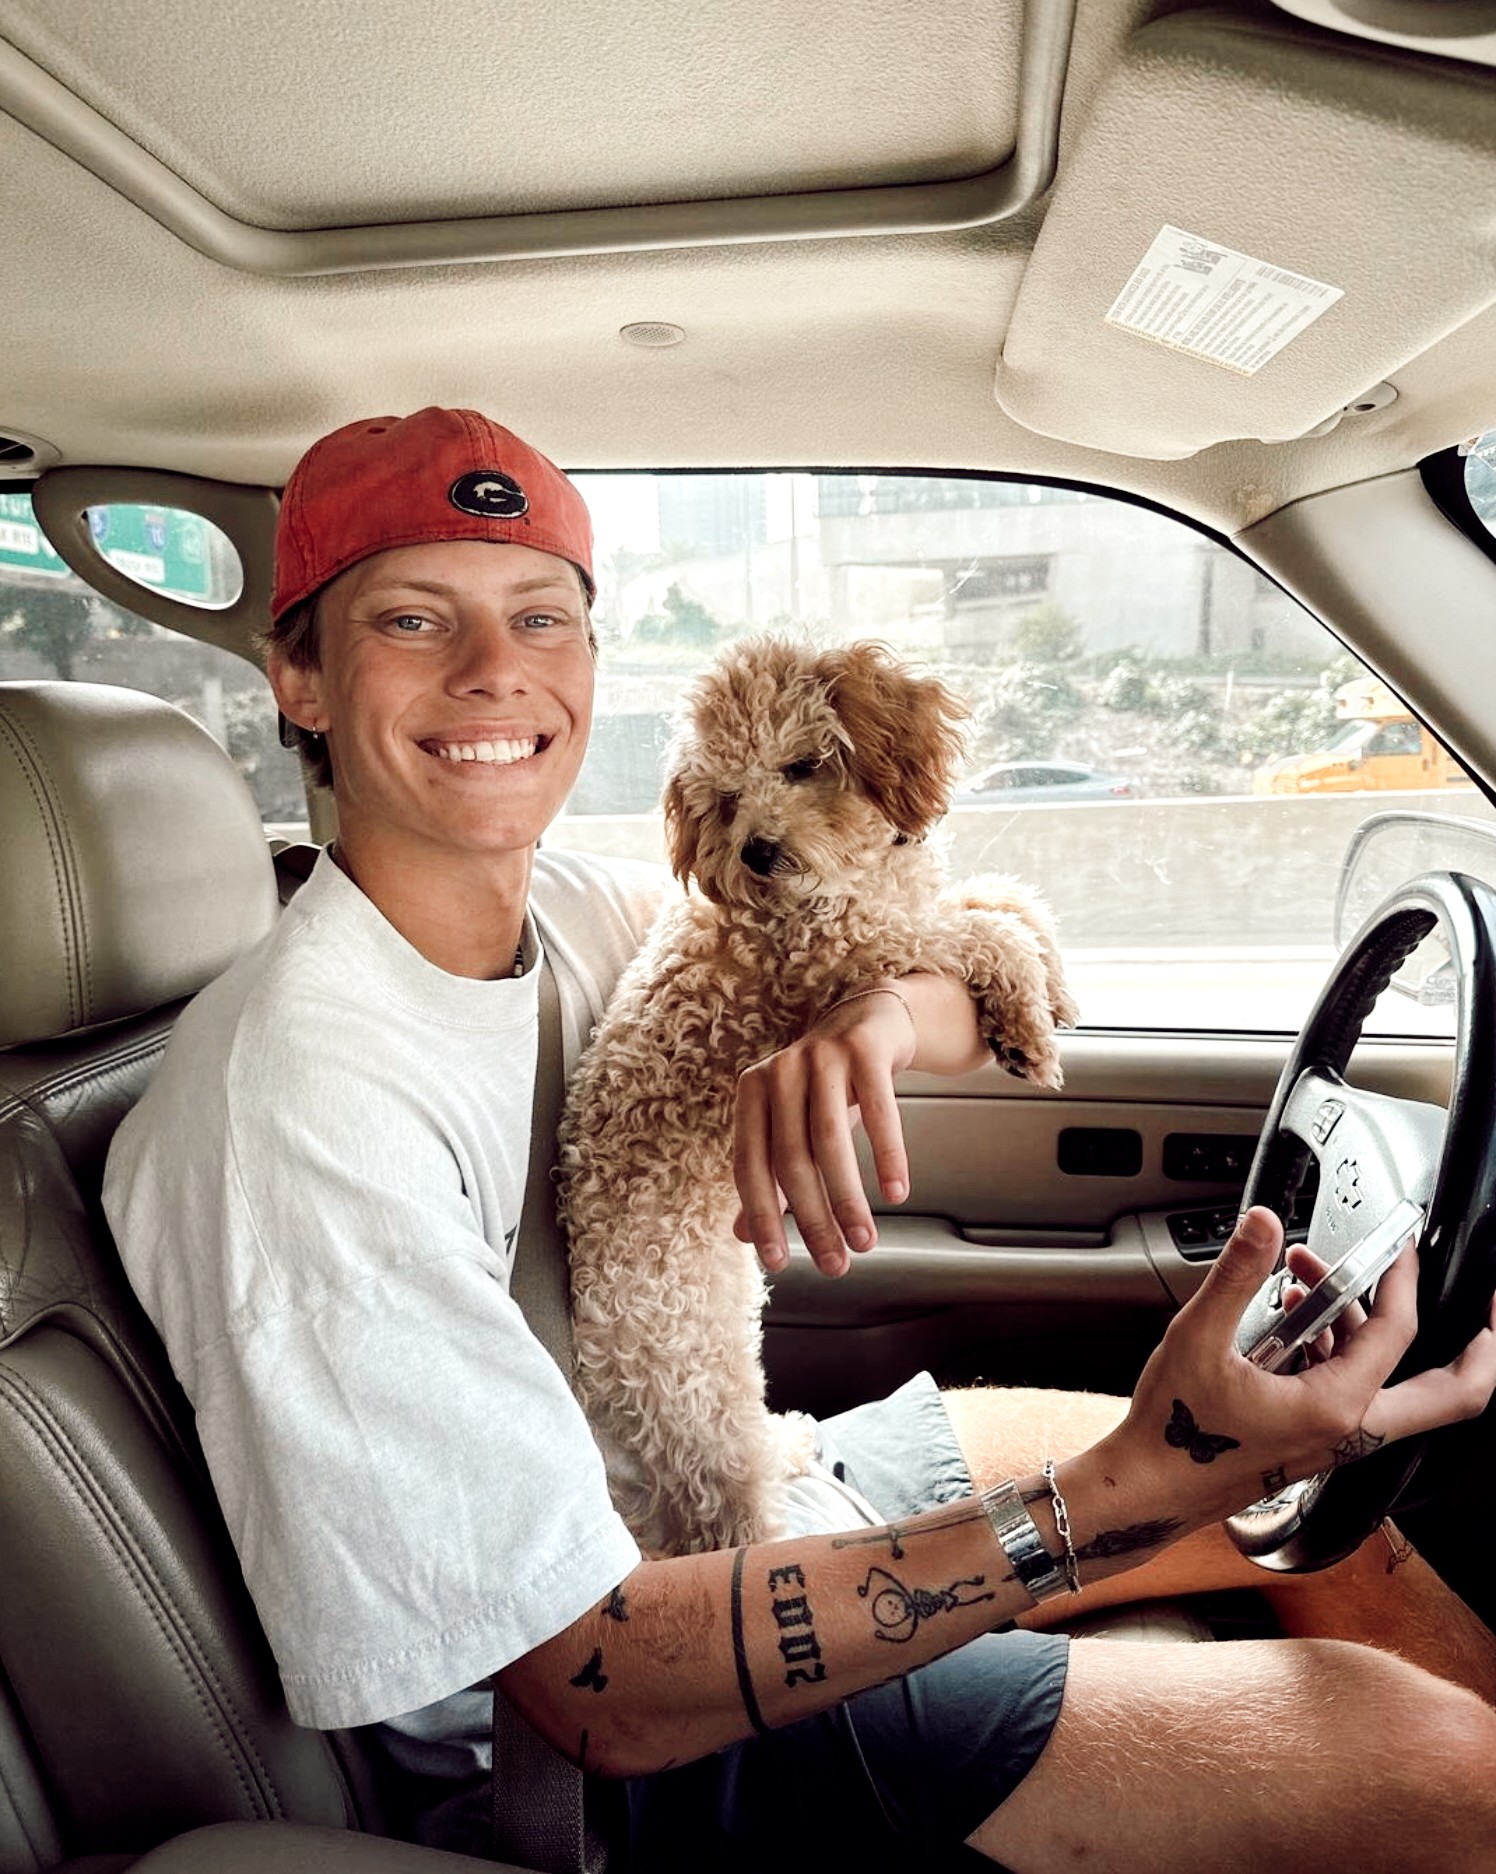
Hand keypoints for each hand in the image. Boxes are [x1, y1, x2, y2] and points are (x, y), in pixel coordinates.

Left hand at [731, 984, 916, 1276]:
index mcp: (751, 1092)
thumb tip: (742, 1236)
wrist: (871, 1020)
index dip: (762, 1216)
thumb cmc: (825, 1087)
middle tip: (836, 1265)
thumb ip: (769, 1176)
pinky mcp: (864, 1049)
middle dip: (813, 1219)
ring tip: (865, 1242)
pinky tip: (896, 1193)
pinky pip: (878, 1110)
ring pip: (829, 1139)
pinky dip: (887, 1155)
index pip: (749, 1164)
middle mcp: (779, 1071)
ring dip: (848, 1198)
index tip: (779, 1264)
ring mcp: (821, 1055)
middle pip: (791, 1158)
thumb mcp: (792, 1126)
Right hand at [1114, 1206, 1495, 1529]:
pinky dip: (1342, 1353)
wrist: (1150, 1490)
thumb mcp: (1198, 1337)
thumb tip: (1262, 1224)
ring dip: (1375, 1334)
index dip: (1404, 1281)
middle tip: (1485, 1314)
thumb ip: (1236, 1275)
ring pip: (1398, 1392)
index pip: (1398, 1334)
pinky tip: (1293, 1323)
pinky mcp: (1314, 1444)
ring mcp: (1334, 1442)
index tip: (1399, 1249)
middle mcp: (1347, 1432)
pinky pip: (1355, 1398)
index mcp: (1334, 1408)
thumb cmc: (1173, 1431)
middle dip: (1479, 1352)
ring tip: (1318, 1284)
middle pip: (1450, 1397)